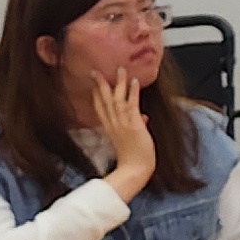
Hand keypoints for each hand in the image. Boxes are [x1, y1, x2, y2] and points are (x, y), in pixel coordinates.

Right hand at [90, 75, 155, 190]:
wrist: (134, 170)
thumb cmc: (134, 157)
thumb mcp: (133, 138)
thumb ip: (137, 125)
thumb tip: (144, 117)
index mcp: (110, 128)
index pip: (100, 108)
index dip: (97, 95)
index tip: (95, 82)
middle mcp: (113, 124)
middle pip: (104, 101)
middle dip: (100, 85)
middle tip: (96, 71)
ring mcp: (122, 124)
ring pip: (117, 99)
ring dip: (118, 83)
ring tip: (120, 69)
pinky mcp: (133, 125)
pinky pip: (131, 105)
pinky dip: (132, 92)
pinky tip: (134, 81)